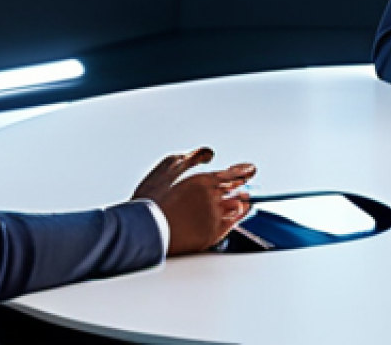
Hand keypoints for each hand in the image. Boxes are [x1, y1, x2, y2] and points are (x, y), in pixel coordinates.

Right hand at [131, 147, 255, 255]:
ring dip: (239, 202)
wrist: (140, 232)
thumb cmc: (150, 199)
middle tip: (243, 186)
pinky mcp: (209, 236)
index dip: (245, 171)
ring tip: (241, 201)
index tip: (250, 169)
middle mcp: (212, 199)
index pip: (235, 174)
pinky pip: (231, 225)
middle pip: (237, 190)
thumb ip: (193, 157)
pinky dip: (234, 218)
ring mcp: (212, 219)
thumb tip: (210, 154)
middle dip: (241, 187)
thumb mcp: (168, 168)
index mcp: (204, 181)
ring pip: (237, 208)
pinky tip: (233, 215)